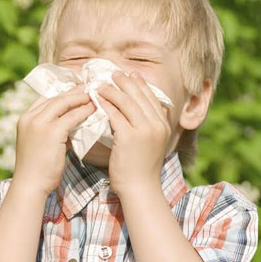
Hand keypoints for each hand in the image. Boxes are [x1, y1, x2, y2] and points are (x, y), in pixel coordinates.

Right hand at [13, 84, 95, 196]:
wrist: (30, 184)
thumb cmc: (36, 169)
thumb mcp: (39, 143)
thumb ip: (51, 130)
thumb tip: (70, 123)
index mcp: (24, 119)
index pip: (44, 99)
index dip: (60, 94)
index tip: (74, 90)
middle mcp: (29, 118)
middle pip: (54, 98)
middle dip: (72, 92)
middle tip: (87, 88)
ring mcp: (39, 124)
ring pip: (63, 103)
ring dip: (80, 99)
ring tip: (93, 96)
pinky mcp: (51, 132)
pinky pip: (71, 117)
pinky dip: (83, 111)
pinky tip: (93, 110)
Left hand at [96, 71, 171, 196]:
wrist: (140, 188)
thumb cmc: (140, 168)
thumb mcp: (149, 143)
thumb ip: (145, 126)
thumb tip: (132, 112)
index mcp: (164, 125)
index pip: (152, 97)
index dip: (140, 84)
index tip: (130, 74)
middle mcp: (157, 125)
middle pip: (140, 95)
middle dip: (126, 82)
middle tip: (113, 73)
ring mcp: (145, 130)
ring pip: (127, 102)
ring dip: (112, 90)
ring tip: (101, 84)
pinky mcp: (129, 137)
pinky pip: (115, 114)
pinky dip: (105, 104)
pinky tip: (96, 100)